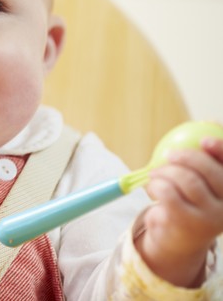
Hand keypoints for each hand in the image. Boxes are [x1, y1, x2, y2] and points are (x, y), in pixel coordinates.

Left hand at [137, 137, 222, 286]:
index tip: (204, 140)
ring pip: (187, 180)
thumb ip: (200, 163)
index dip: (222, 150)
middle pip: (210, 172)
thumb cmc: (187, 203)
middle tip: (169, 154)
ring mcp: (209, 218)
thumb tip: (203, 126)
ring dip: (166, 171)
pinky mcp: (187, 224)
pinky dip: (156, 185)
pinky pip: (168, 193)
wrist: (176, 240)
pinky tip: (152, 187)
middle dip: (186, 157)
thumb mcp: (198, 185)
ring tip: (155, 174)